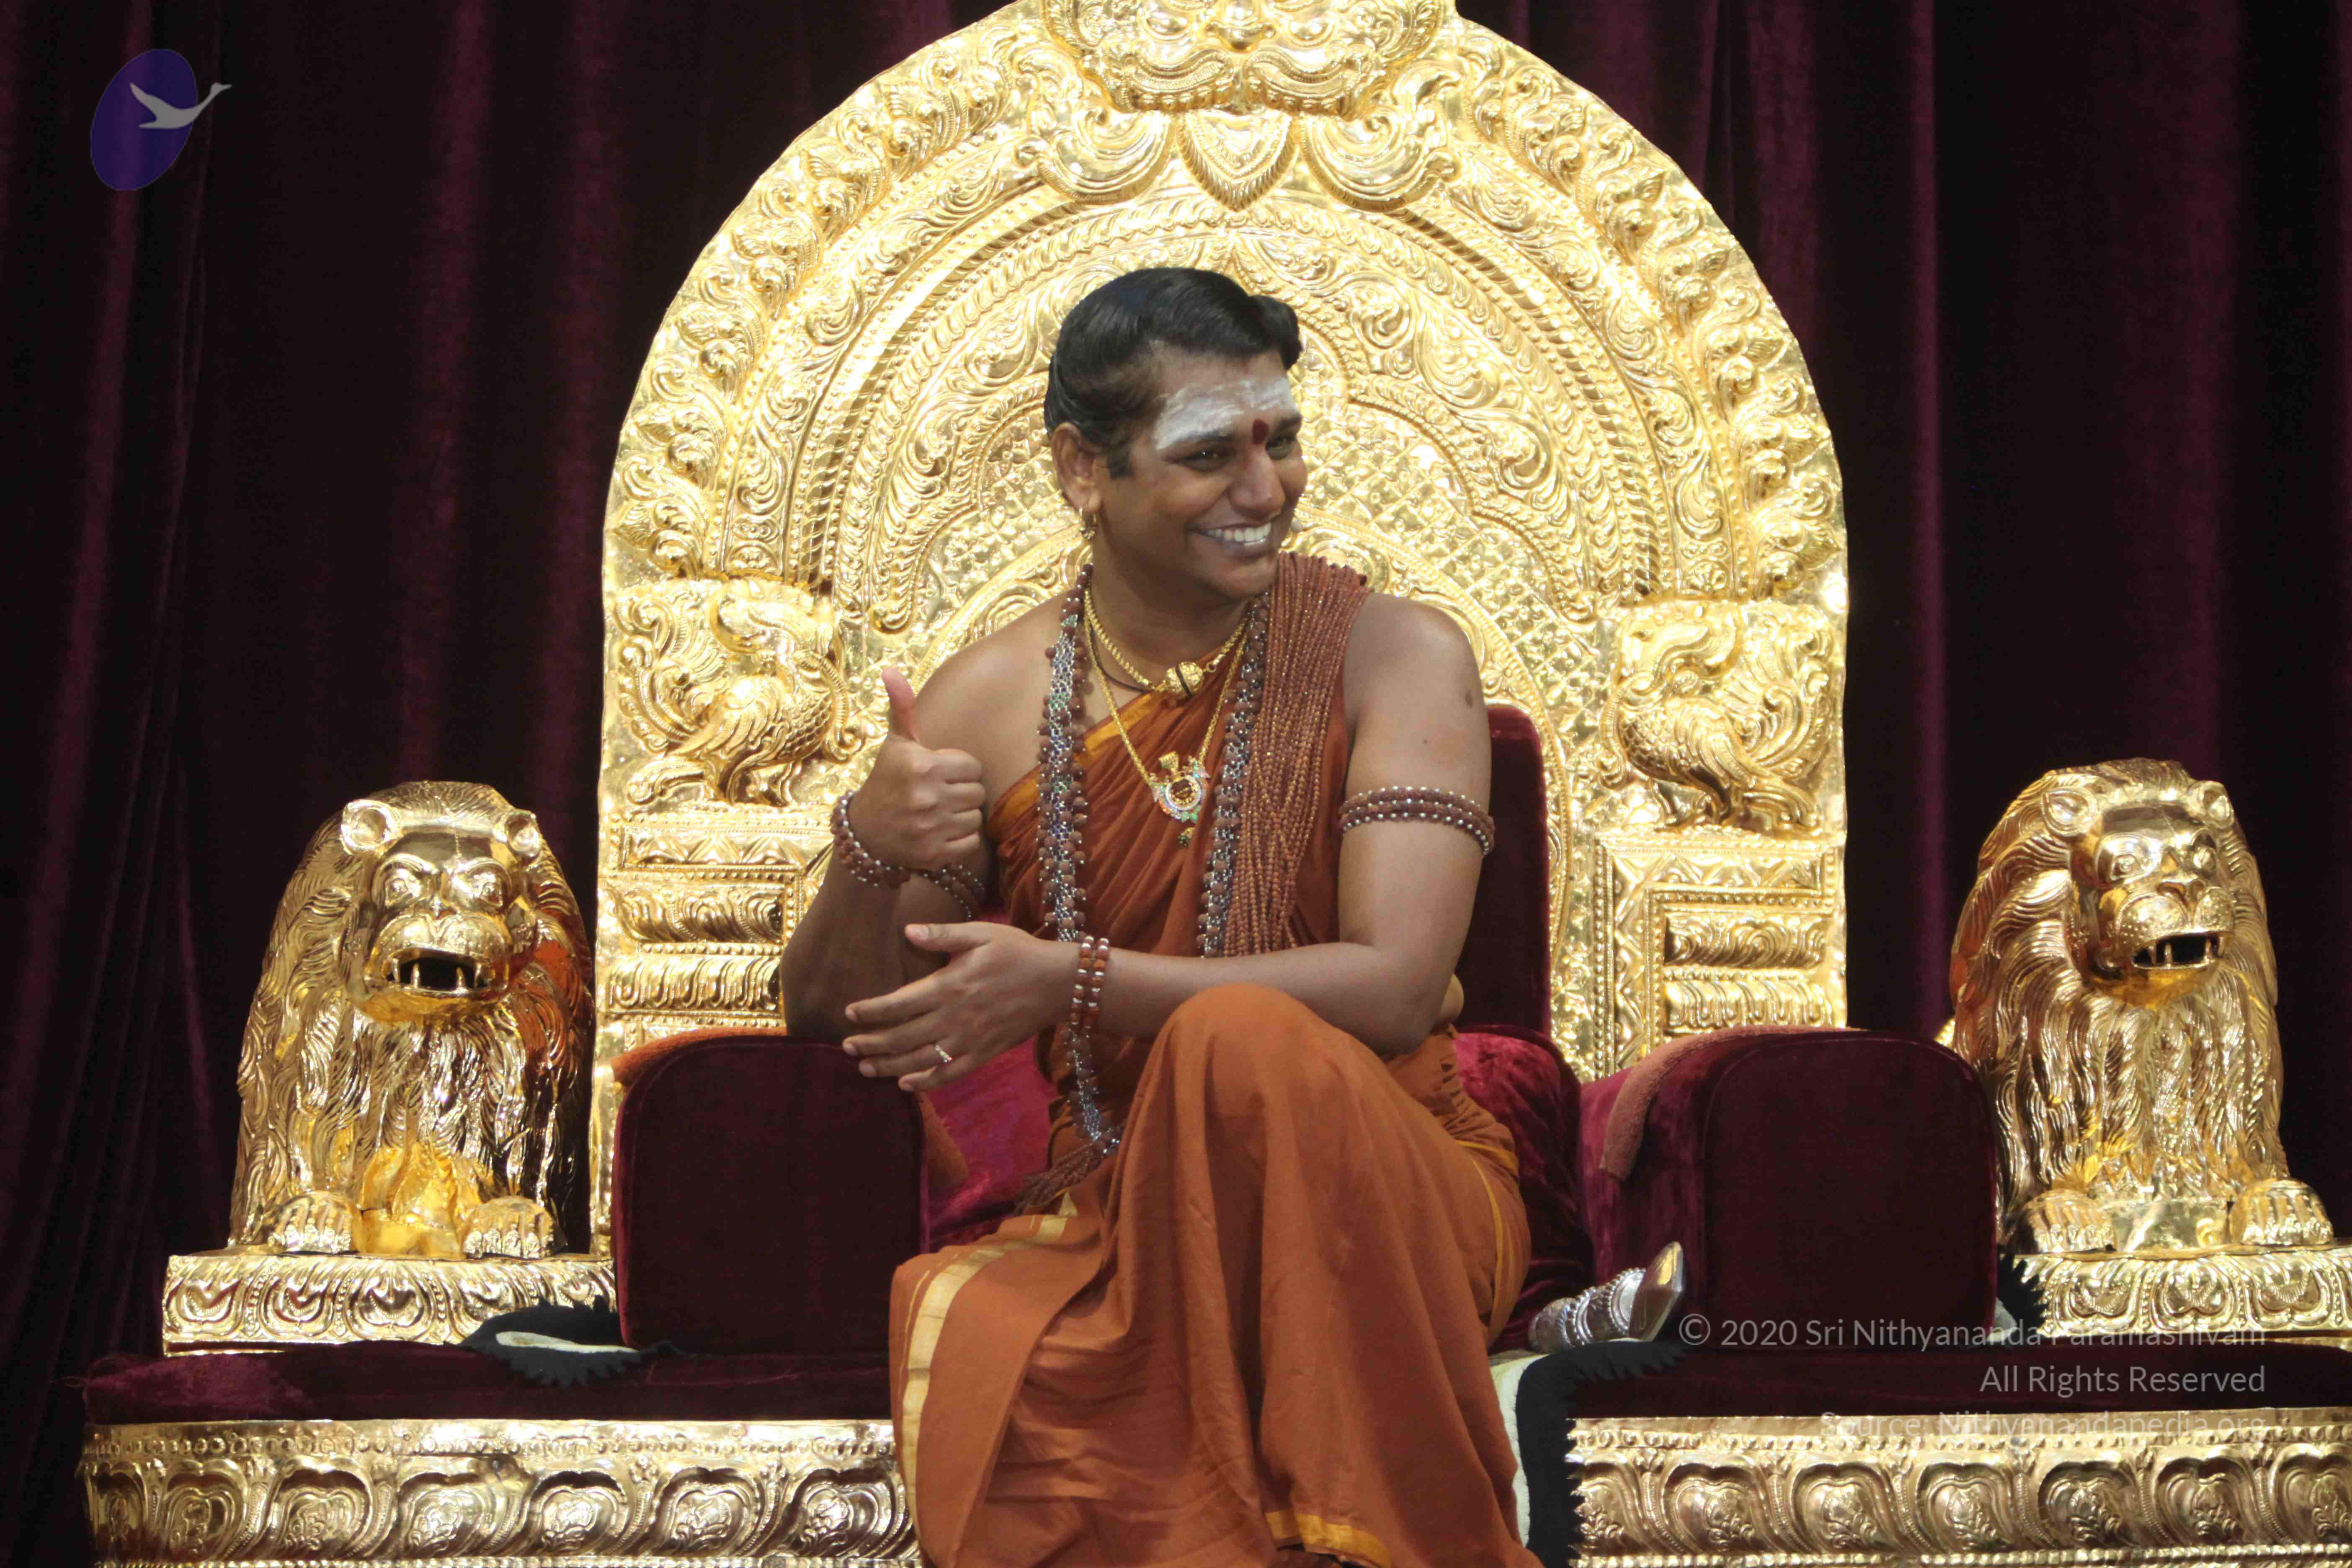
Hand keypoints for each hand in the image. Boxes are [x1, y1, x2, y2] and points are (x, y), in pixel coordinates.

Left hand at [843, 923, 1072, 1090]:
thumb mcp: (982, 934)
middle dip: (871, 1043)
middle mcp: (955, 1017)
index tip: (849, 1014)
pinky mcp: (985, 1054)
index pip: (900, 1003)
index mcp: (951, 985)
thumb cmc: (1019, 953)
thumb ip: (943, 935)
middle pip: (903, 1037)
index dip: (872, 1011)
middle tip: (846, 1046)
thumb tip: (908, 931)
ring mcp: (970, 1040)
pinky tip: (905, 1084)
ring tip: (864, 1067)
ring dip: (889, 1066)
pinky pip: (950, 1074)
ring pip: (921, 1060)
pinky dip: (926, 1082)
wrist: (1059, 983)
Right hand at [850, 669, 984, 869]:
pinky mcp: (935, 854)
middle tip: (941, 794)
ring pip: (977, 817)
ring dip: (963, 815)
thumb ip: (902, 708)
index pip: (972, 765)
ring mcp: (931, 827)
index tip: (941, 773)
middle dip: (962, 792)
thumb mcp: (895, 745)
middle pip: (977, 792)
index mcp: (921, 765)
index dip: (959, 769)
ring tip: (941, 813)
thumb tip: (890, 671)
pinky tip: (943, 832)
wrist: (866, 834)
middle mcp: (927, 796)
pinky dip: (961, 839)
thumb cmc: (886, 782)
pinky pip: (971, 842)